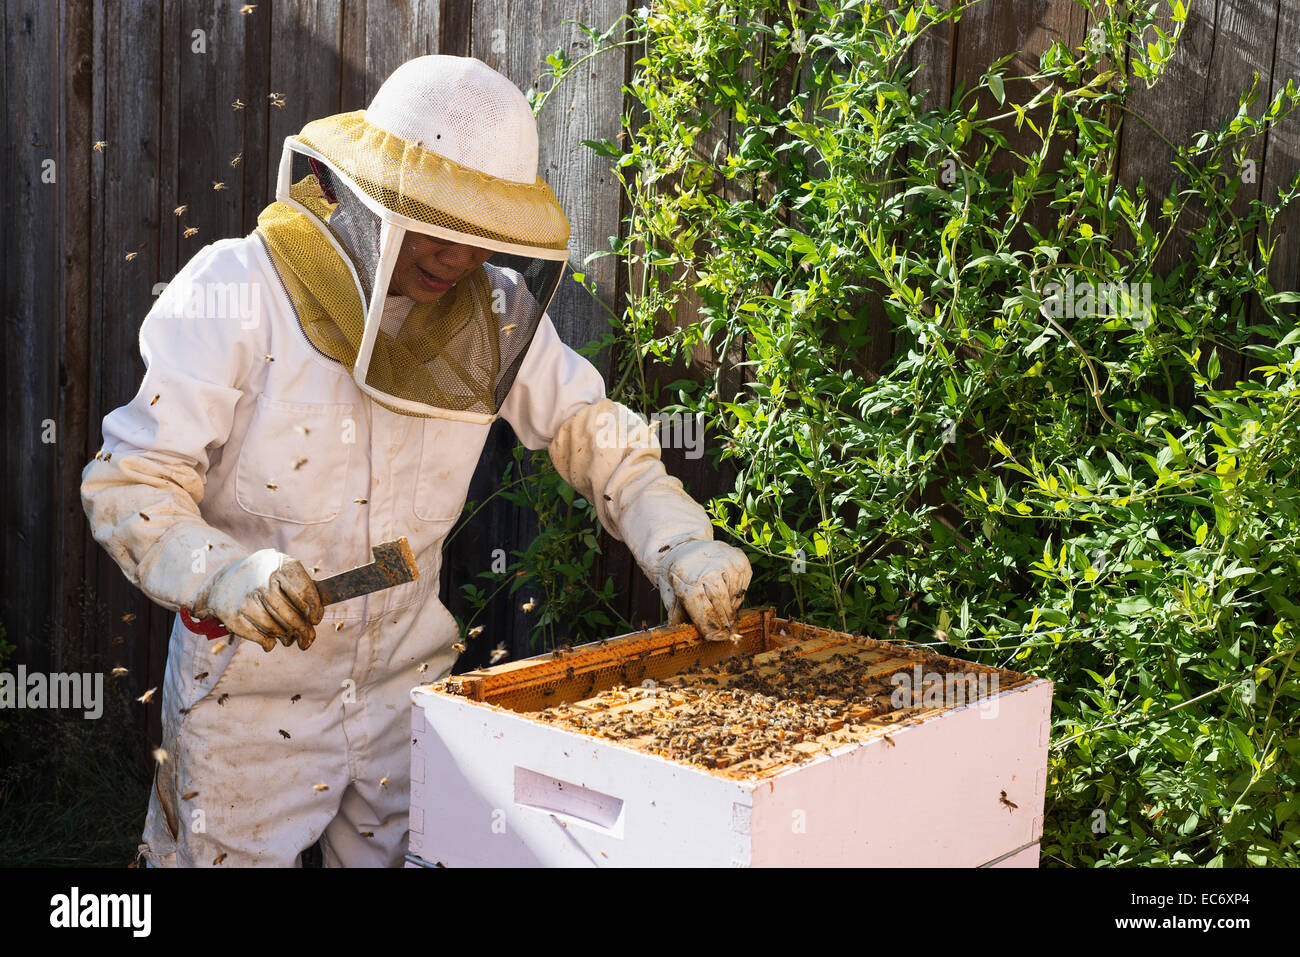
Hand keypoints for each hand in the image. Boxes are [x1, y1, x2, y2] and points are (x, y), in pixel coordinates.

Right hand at [195, 550, 322, 651]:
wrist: (226, 579)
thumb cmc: (265, 577)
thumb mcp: (284, 571)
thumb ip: (302, 589)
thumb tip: (315, 619)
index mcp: (281, 565)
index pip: (306, 594)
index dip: (315, 611)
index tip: (315, 620)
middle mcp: (263, 581)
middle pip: (292, 616)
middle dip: (304, 631)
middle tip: (308, 638)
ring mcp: (247, 598)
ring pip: (277, 629)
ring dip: (287, 637)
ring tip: (289, 637)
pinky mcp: (235, 616)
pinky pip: (262, 637)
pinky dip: (270, 643)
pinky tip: (272, 640)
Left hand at [654, 539, 751, 641]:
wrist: (682, 544)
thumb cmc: (676, 574)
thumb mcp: (669, 593)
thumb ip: (676, 614)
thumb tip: (680, 634)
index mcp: (689, 582)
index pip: (704, 612)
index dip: (711, 628)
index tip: (715, 637)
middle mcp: (710, 570)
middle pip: (721, 605)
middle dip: (723, 622)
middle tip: (725, 633)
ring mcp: (727, 562)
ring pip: (734, 596)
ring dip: (730, 608)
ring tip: (723, 612)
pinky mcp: (740, 560)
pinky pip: (742, 586)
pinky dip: (737, 595)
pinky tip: (727, 594)